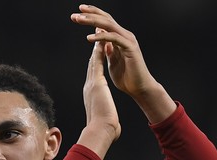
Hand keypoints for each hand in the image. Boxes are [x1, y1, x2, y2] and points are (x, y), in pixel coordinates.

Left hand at [71, 4, 175, 122]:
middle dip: (90, 14)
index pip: (104, 22)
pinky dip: (101, 37)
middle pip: (106, 19)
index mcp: (120, 38)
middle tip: (76, 13)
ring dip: (93, 21)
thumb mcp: (112, 61)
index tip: (77, 14)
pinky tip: (89, 39)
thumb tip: (100, 41)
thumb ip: (107, 50)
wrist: (140, 89)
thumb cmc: (127, 78)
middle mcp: (125, 36)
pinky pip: (114, 38)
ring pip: (109, 25)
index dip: (92, 16)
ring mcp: (128, 40)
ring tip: (79, 20)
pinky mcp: (130, 48)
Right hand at [76, 38, 119, 159]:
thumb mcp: (107, 122)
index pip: (94, 75)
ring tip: (97, 32)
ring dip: (96, 45)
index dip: (96, 63)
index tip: (99, 54)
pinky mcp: (96, 83)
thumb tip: (112, 128)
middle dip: (94, 50)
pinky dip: (99, 50)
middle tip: (95, 36)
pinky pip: (97, 62)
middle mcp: (89, 87)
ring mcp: (91, 84)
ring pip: (93, 60)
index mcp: (92, 95)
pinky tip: (101, 40)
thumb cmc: (105, 131)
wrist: (100, 132)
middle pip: (91, 65)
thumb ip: (108, 120)